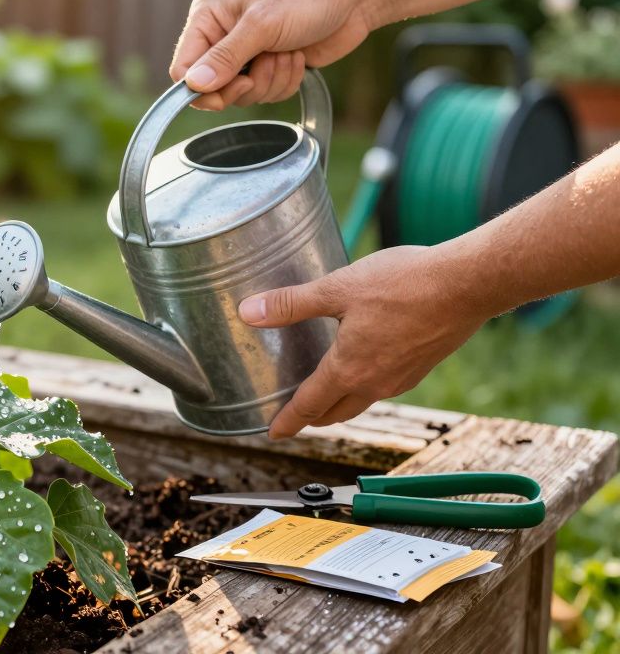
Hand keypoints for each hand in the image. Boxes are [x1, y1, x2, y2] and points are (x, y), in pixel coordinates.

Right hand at [170, 0, 373, 110]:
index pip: (184, 68)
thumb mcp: (262, 25)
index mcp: (208, 17)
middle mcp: (222, 36)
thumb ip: (226, 57)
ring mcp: (246, 53)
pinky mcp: (268, 67)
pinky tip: (298, 58)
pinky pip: (265, 95)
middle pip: (213, 88)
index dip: (204, 88)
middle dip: (247, 83)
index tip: (233, 89)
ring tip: (289, 52)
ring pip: (242, 95)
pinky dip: (284, 82)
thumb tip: (195, 85)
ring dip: (271, 80)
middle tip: (267, 63)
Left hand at [237, 246, 488, 438]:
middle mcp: (375, 384)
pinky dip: (364, 387)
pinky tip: (364, 365)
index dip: (287, 421)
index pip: (309, 406)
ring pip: (361, 401)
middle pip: (335, 411)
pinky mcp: (422, 366)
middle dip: (312, 417)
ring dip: (339, 403)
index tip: (274, 433)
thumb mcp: (338, 289)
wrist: (469, 284)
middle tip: (295, 415)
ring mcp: (402, 379)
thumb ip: (291, 303)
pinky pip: (384, 387)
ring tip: (325, 392)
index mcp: (349, 370)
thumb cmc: (405, 284)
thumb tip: (249, 312)